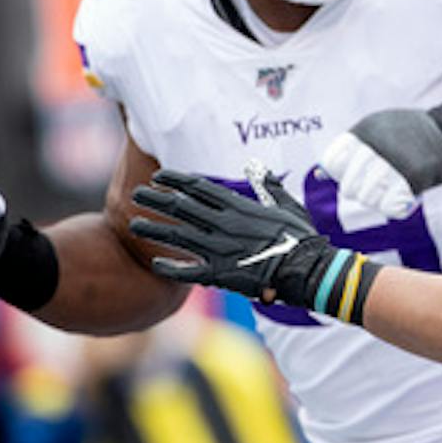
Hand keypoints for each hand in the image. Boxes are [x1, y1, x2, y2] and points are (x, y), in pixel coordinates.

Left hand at [129, 168, 344, 309]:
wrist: (307, 269)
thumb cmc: (302, 238)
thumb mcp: (289, 205)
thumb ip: (270, 186)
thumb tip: (258, 168)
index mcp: (240, 206)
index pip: (199, 188)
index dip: (176, 181)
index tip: (158, 177)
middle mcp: (225, 224)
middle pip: (182, 208)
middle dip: (155, 200)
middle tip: (135, 195)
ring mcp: (221, 249)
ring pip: (179, 236)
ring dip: (154, 229)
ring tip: (134, 225)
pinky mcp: (222, 274)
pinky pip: (190, 270)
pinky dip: (172, 268)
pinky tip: (156, 263)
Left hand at [318, 107, 441, 214]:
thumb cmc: (415, 131)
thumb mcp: (381, 126)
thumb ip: (354, 147)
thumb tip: (321, 173)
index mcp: (367, 130)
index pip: (333, 161)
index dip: (337, 174)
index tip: (348, 176)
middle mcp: (378, 146)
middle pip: (350, 184)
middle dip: (358, 191)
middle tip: (371, 188)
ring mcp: (396, 163)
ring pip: (368, 197)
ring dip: (375, 201)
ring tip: (387, 192)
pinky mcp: (414, 179)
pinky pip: (390, 206)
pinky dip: (392, 207)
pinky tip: (399, 198)